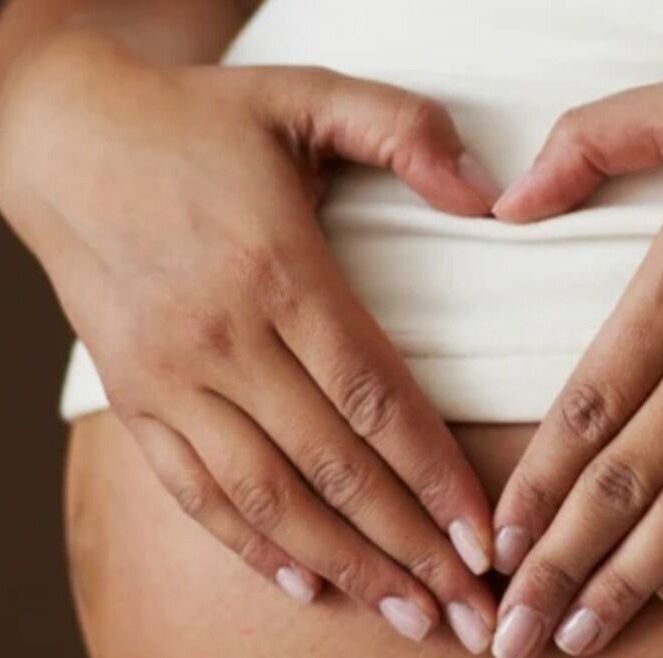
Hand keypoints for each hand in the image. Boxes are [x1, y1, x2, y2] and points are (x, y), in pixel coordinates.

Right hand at [0, 32, 499, 650]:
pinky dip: (250, 543)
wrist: (61, 135)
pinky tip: (303, 580)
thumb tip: (488, 195)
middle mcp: (224, 339)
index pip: (376, 398)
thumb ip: (405, 130)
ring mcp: (172, 377)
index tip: (485, 537)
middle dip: (410, 547)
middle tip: (468, 610)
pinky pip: (195, 490)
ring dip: (345, 564)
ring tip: (406, 611)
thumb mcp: (306, 95)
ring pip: (270, 496)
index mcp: (278, 270)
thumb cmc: (195, 119)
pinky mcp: (135, 395)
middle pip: (335, 467)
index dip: (436, 476)